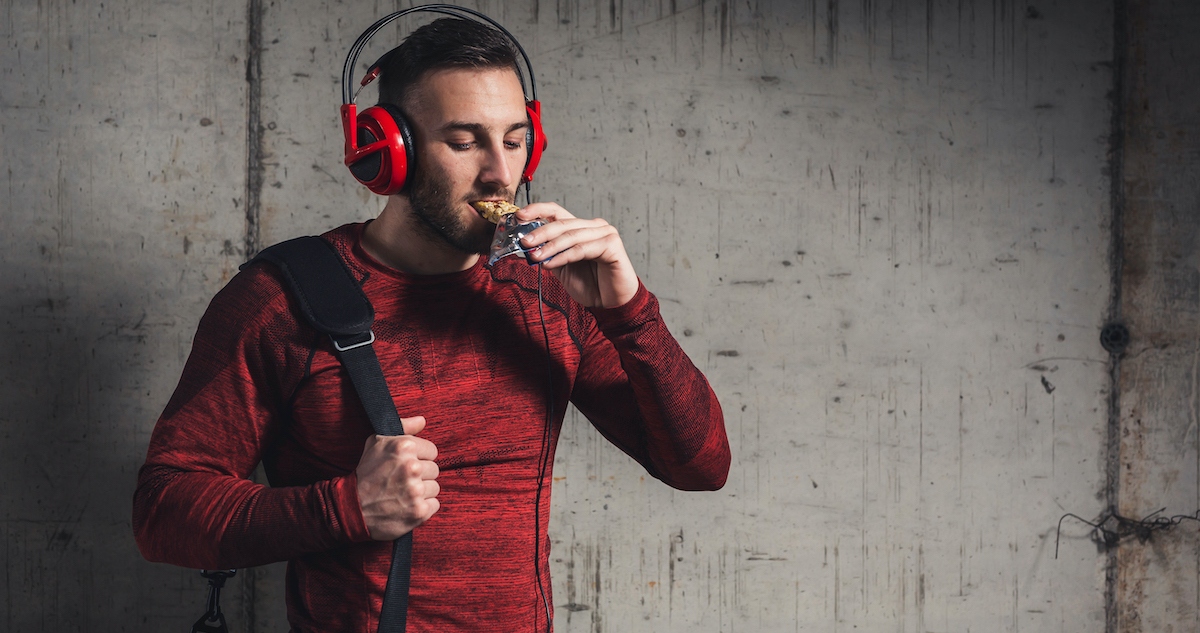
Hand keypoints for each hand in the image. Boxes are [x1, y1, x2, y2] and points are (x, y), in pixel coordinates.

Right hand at [354, 416, 439, 540]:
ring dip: (422, 491)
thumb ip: (403, 427)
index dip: (419, 458)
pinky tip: (406, 505)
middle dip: (420, 475)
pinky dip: (423, 507)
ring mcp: (416, 491)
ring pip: (435, 487)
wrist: (352, 507)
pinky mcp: (419, 511)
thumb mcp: (377, 442)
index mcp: (404, 446)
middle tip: (401, 480)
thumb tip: (422, 420)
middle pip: (434, 469)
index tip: (405, 465)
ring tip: (402, 493)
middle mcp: (411, 467)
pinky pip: (435, 504)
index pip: (432, 451)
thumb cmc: (366, 472)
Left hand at [517, 203, 638, 308]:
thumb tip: (525, 245)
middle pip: (563, 223)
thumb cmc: (590, 285)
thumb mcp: (561, 267)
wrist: (611, 303)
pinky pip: (581, 249)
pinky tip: (550, 264)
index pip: (557, 211)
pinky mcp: (612, 244)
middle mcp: (594, 226)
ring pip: (571, 236)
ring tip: (534, 257)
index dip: (538, 210)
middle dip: (541, 232)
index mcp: (581, 227)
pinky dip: (563, 257)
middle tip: (525, 242)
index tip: (520, 215)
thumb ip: (548, 253)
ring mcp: (605, 233)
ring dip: (550, 247)